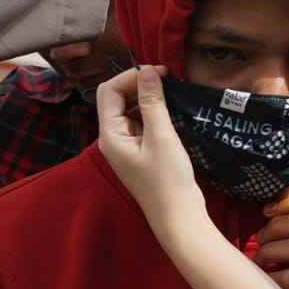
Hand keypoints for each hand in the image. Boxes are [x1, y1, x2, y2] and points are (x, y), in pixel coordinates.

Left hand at [96, 66, 204, 228]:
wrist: (179, 217)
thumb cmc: (168, 180)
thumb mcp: (161, 136)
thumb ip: (153, 102)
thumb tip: (148, 71)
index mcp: (110, 135)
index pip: (110, 92)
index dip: (132, 77)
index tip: (159, 72)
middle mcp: (114, 139)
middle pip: (118, 99)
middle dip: (140, 85)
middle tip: (168, 79)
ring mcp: (128, 147)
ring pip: (132, 111)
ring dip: (148, 98)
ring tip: (172, 93)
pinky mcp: (142, 152)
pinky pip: (143, 124)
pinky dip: (155, 113)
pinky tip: (172, 111)